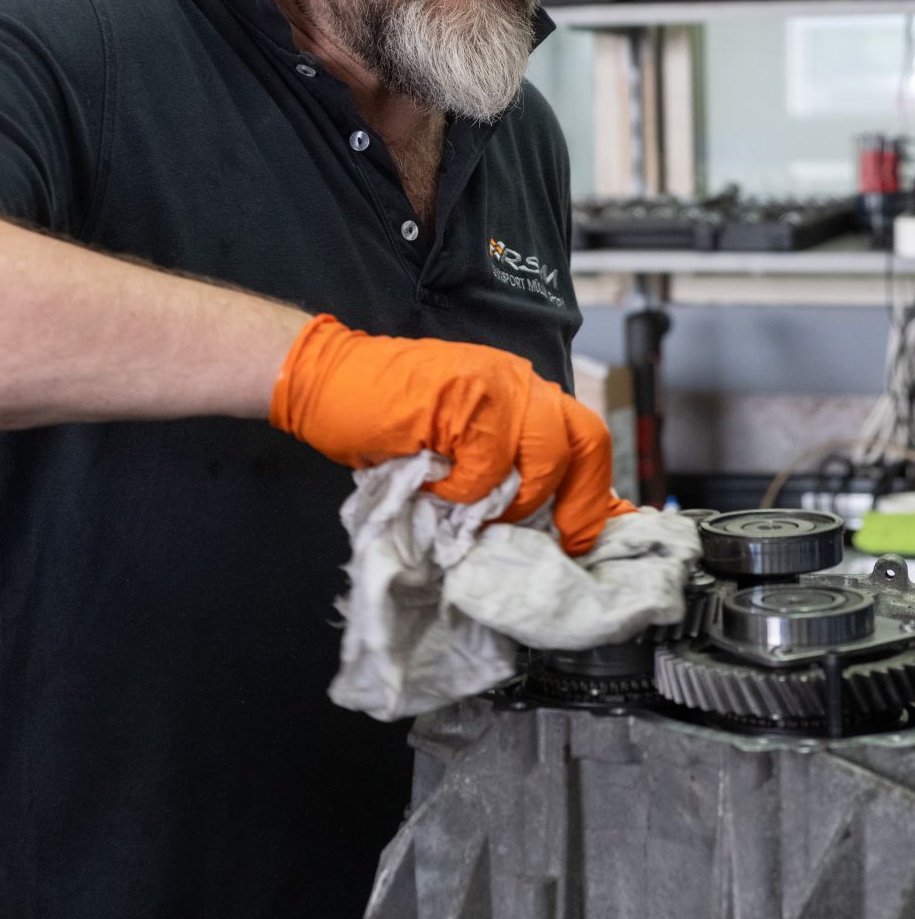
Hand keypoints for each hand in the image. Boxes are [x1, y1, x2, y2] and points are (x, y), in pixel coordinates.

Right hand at [269, 315, 630, 552]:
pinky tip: (434, 482)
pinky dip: (462, 488)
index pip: (585, 435)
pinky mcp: (465, 394)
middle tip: (558, 540)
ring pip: (543, 453)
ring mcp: (495, 384)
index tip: (583, 537)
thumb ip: (503, 464)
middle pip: (584, 438)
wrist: (327, 378)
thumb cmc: (385, 415)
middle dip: (578, 499)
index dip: (592, 492)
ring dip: (512, 496)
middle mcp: (518, 381)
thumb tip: (544, 521)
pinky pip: (487, 463)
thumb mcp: (461, 440)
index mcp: (521, 391)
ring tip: (474, 507)